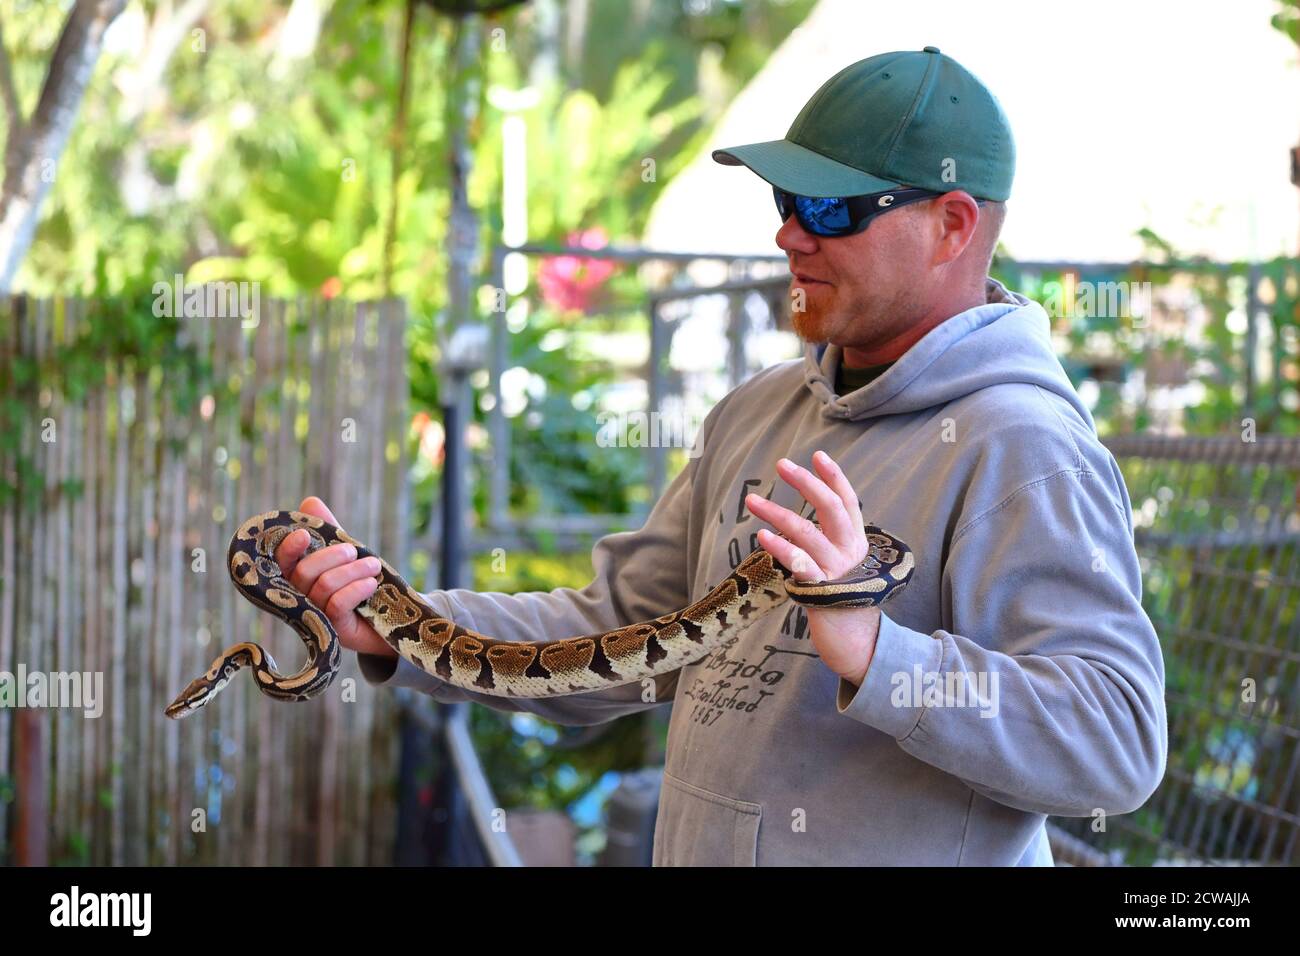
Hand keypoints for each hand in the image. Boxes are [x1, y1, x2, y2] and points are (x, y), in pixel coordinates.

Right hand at [273, 496, 395, 658]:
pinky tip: (372, 583)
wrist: (393, 615)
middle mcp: (300, 599)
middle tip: (354, 550)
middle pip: (304, 572)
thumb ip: (328, 530)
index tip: (303, 534)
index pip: (282, 562)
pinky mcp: (333, 630)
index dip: (288, 548)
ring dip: (353, 570)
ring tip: (374, 565)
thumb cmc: (362, 581)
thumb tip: (309, 502)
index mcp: (298, 577)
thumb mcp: (346, 552)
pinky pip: (338, 603)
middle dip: (331, 555)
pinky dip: (357, 588)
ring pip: (324, 585)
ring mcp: (315, 617)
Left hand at [745, 451, 880, 686]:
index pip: (847, 501)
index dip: (834, 476)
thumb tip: (813, 510)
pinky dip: (780, 547)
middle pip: (830, 507)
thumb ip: (830, 536)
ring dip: (776, 513)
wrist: (854, 640)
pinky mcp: (820, 591)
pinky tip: (761, 536)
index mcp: (856, 540)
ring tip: (751, 501)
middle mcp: (849, 550)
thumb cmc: (841, 597)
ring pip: (807, 532)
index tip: (817, 454)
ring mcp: (836, 570)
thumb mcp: (841, 561)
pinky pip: (799, 563)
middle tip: (782, 464)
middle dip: (806, 483)